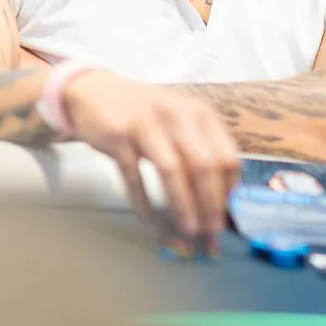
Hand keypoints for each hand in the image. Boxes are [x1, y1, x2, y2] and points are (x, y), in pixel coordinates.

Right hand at [65, 71, 239, 239]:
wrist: (96, 91)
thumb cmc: (147, 115)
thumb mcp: (180, 123)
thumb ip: (201, 153)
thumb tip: (221, 204)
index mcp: (200, 114)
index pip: (227, 157)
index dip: (229, 193)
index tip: (227, 219)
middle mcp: (177, 115)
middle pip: (203, 166)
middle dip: (209, 205)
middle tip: (210, 234)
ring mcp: (146, 124)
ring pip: (171, 171)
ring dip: (182, 206)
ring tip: (188, 233)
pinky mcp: (118, 136)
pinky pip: (135, 178)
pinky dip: (144, 205)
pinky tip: (150, 223)